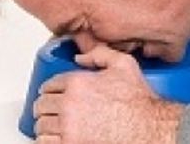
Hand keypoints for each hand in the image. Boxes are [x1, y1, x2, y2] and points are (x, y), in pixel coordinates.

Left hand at [32, 44, 182, 143]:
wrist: (148, 128)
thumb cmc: (138, 101)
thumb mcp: (125, 66)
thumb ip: (100, 55)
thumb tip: (80, 57)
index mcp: (78, 83)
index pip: (49, 85)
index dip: (51, 89)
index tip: (53, 94)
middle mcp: (69, 104)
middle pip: (42, 105)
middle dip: (46, 107)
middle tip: (52, 110)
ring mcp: (68, 127)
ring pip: (41, 125)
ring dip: (47, 124)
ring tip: (55, 125)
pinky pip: (45, 142)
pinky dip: (48, 140)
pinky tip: (57, 137)